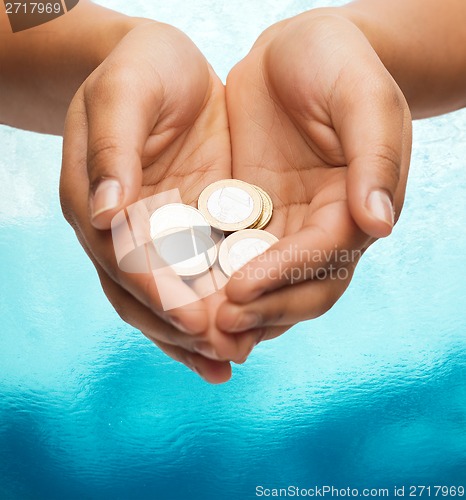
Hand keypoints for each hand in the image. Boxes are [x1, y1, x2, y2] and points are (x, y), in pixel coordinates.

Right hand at [60, 22, 255, 382]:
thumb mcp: (125, 94)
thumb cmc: (140, 69)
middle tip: (226, 353)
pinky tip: (240, 333)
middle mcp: (123, 230)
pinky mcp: (190, 228)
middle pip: (144, 294)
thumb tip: (105, 215)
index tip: (197, 320)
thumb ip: (113, 149)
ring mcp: (157, 234)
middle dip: (183, 327)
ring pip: (171, 296)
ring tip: (233, 359)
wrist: (165, 68)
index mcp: (97, 202)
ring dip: (199, 334)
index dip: (158, 292)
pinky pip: (200, 276)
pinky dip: (215, 308)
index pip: (124, 259)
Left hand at [217, 11, 411, 337]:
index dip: (285, 276)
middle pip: (302, 287)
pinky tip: (188, 296)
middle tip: (218, 326)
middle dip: (264, 310)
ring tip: (201, 330)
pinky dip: (216, 281)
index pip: (326, 256)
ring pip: (269, 284)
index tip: (241, 288)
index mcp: (356, 206)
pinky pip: (235, 256)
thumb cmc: (336, 63)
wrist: (296, 51)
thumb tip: (379, 225)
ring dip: (240, 312)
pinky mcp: (253, 216)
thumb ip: (376, 157)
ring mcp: (286, 225)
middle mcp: (323, 226)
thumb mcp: (363, 98)